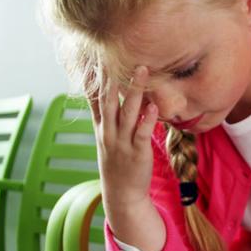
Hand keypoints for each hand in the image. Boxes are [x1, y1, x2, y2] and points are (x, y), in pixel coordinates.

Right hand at [89, 67, 164, 250]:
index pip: (95, 97)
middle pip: (110, 100)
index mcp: (101, 127)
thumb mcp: (106, 137)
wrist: (122, 194)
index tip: (97, 56)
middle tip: (118, 55)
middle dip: (114, 77)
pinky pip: (142, 132)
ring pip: (128, 112)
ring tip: (143, 71)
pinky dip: (148, 118)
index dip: (96, 77)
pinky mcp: (138, 152)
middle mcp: (109, 132)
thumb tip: (106, 93)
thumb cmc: (117, 162)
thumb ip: (107, 115)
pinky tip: (154, 105)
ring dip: (135, 90)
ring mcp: (122, 142)